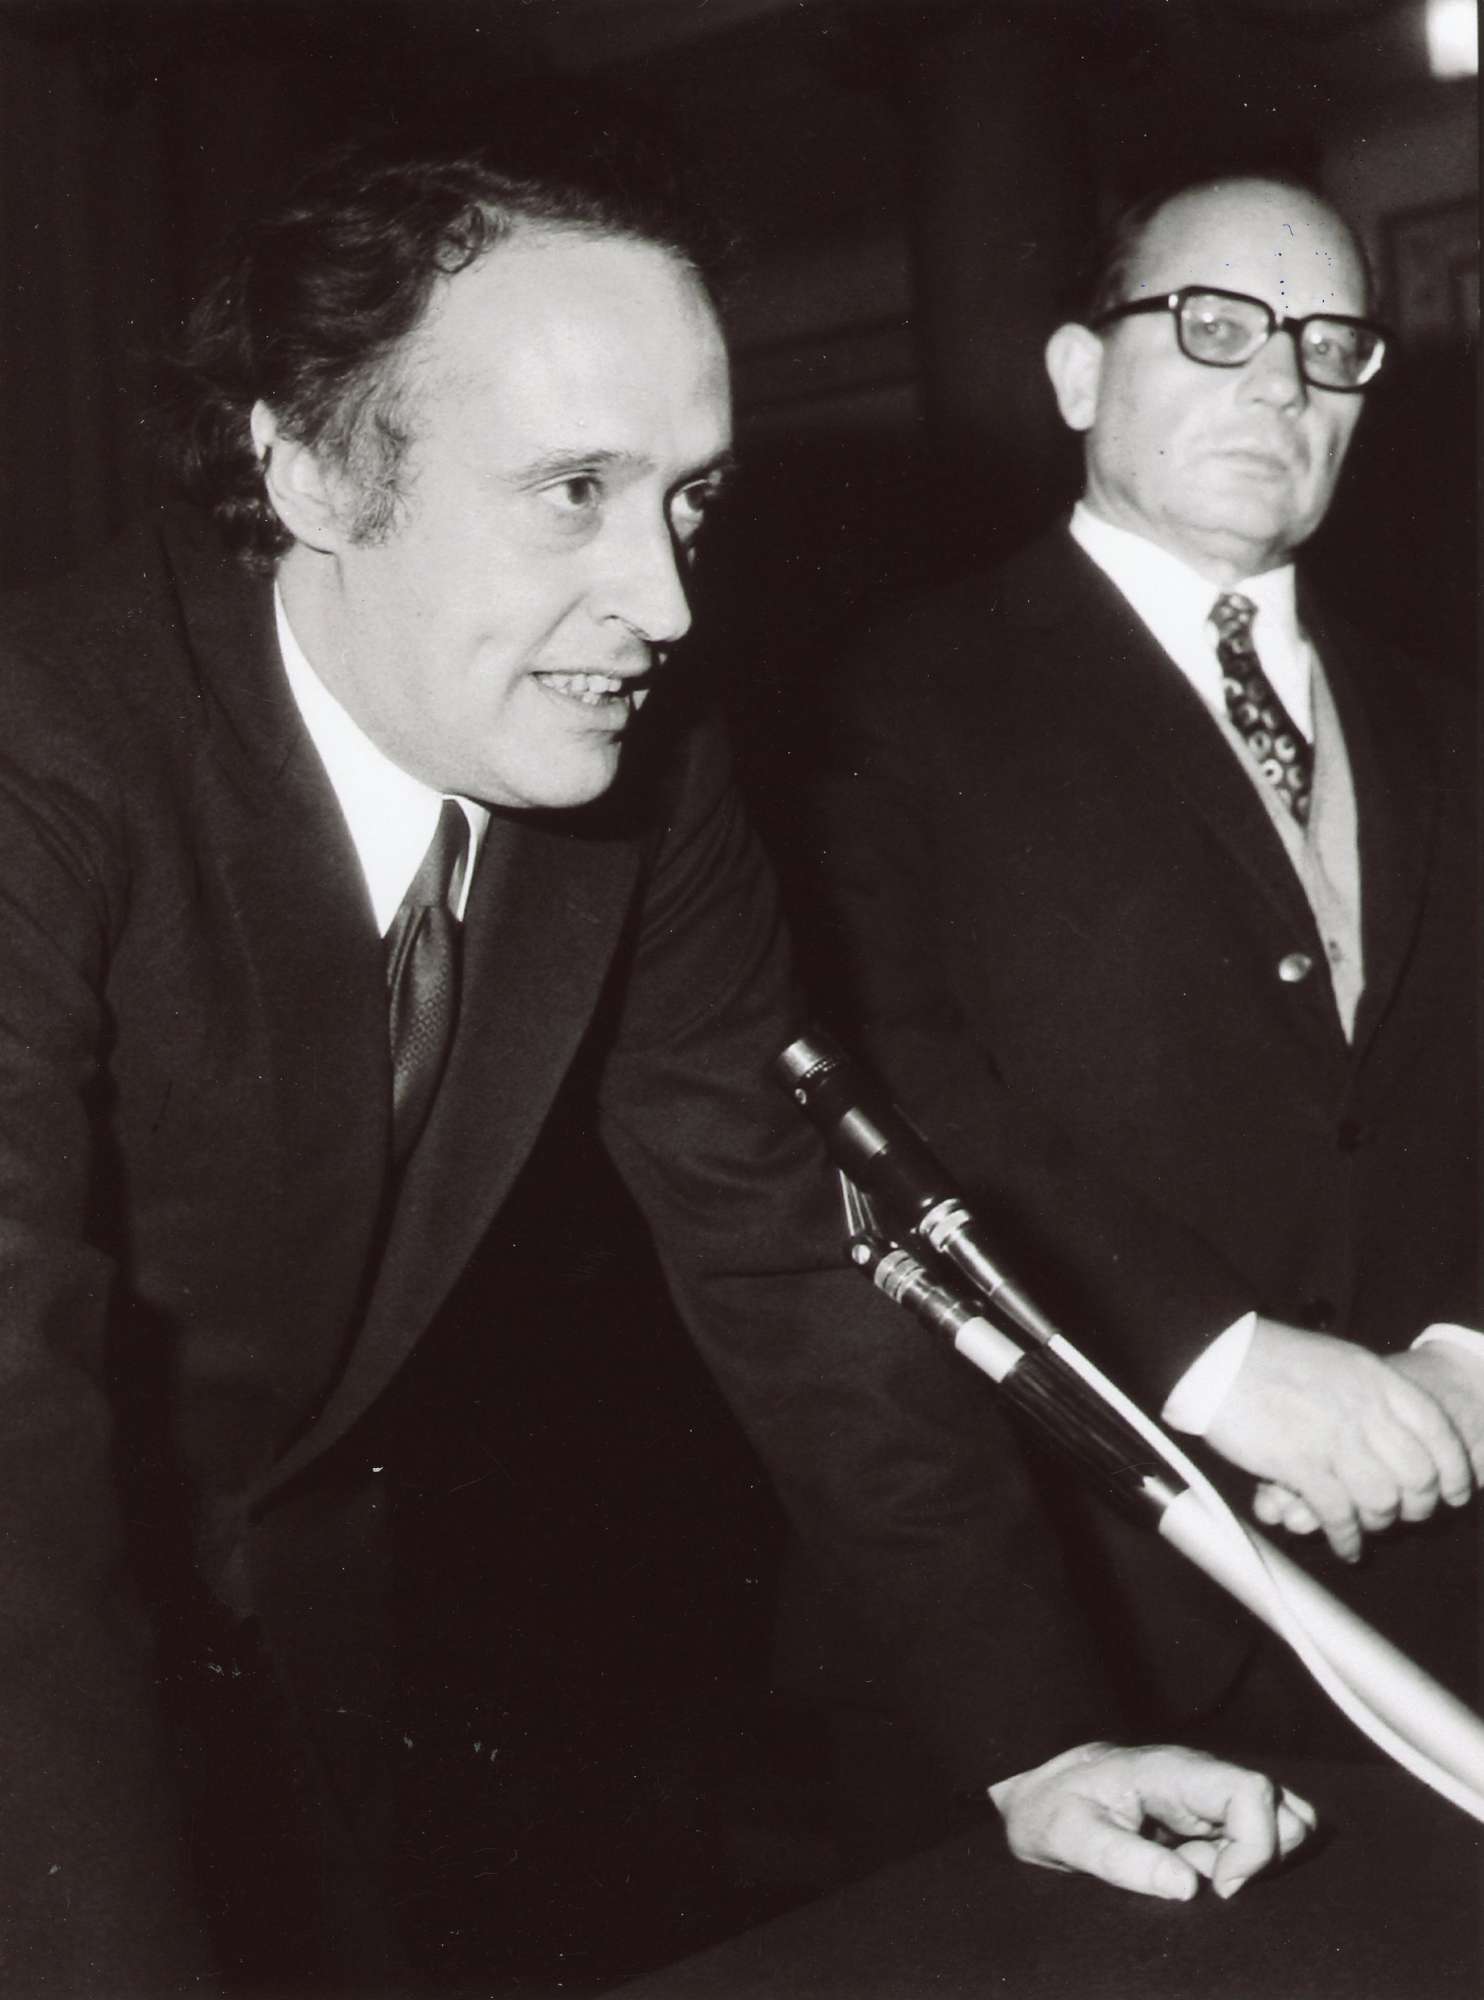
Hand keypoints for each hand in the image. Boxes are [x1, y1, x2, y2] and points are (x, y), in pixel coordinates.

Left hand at [992, 1742, 1314, 1900]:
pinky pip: (1256, 1841)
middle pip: (1284, 1809)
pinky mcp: (1212, 1814)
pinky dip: (1241, 1864)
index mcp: (1172, 1772)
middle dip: (1261, 1858)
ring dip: (1252, 1862)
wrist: (1044, 1794)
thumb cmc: (1053, 1809)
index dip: (1256, 1844)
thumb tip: (1189, 1888)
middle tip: (1205, 1878)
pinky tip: (1196, 1868)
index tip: (1220, 1886)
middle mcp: (1202, 1777)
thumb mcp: (1069, 1837)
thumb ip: (1123, 1860)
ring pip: (1281, 1825)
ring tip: (1196, 1871)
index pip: (1252, 1789)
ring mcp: (1211, 1794)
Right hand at [1203, 1318, 1473, 1560]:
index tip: (1455, 1492)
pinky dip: (1346, 1538)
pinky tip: (1345, 1545)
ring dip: (1379, 1522)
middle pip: (1417, 1474)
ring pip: (1382, 1500)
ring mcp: (1334, 1438)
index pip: (1437, 1431)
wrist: (1217, 1357)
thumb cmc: (1268, 1357)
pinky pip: (1339, 1514)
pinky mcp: (1301, 1464)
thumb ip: (1368, 1391)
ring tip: (1367, 1528)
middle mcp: (1364, 1410)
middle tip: (1408, 1515)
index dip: (1454, 1469)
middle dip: (1419, 1505)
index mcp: (1376, 1380)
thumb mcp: (1335, 1361)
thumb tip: (1391, 1423)